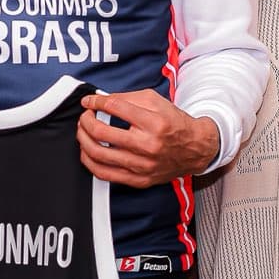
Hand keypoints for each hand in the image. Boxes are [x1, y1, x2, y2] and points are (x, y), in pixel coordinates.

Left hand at [76, 90, 223, 187]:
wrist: (195, 148)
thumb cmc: (174, 123)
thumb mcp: (156, 101)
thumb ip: (127, 98)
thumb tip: (100, 100)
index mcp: (153, 122)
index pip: (114, 108)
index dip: (95, 102)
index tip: (89, 102)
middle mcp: (148, 145)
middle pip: (102, 132)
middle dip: (86, 121)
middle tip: (85, 117)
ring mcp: (142, 165)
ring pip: (99, 154)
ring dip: (83, 140)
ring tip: (83, 132)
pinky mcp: (139, 180)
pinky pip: (105, 174)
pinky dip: (90, 161)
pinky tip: (88, 152)